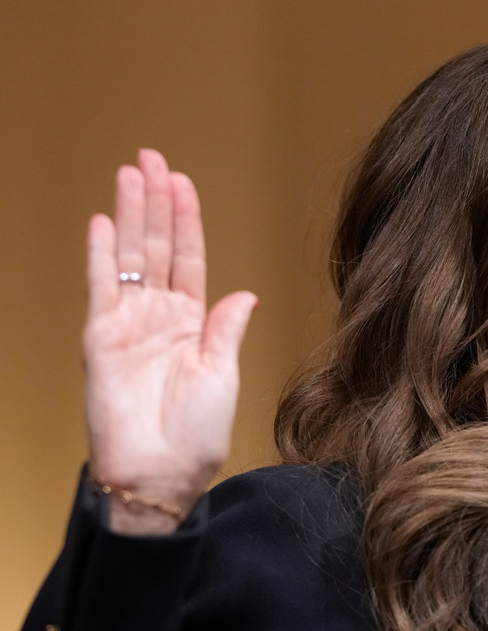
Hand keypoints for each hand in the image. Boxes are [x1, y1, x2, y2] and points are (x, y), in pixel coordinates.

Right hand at [84, 149, 256, 533]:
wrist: (161, 473)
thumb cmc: (196, 434)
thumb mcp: (223, 374)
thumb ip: (226, 328)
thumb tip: (245, 293)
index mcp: (192, 323)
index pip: (189, 258)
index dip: (186, 220)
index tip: (183, 183)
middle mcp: (159, 317)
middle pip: (156, 246)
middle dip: (155, 202)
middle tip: (151, 158)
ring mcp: (128, 324)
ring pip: (128, 257)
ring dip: (128, 214)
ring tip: (130, 173)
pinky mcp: (101, 339)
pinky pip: (100, 288)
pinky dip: (99, 254)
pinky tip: (101, 221)